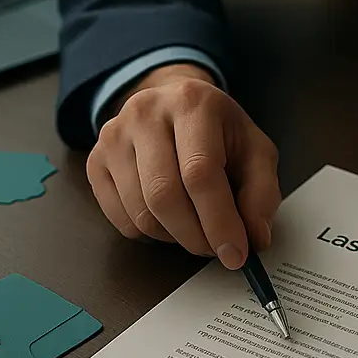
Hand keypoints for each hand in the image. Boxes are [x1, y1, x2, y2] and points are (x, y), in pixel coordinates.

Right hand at [86, 63, 279, 268]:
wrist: (174, 105)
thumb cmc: (218, 132)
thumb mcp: (255, 152)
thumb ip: (261, 193)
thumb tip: (255, 237)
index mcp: (192, 103)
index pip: (200, 173)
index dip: (219, 221)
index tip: (235, 254)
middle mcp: (145, 113)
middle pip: (164, 196)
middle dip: (196, 236)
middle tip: (216, 249)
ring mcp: (113, 136)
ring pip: (141, 213)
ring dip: (175, 238)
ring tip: (196, 228)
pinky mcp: (95, 161)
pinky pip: (120, 219)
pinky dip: (150, 234)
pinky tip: (168, 219)